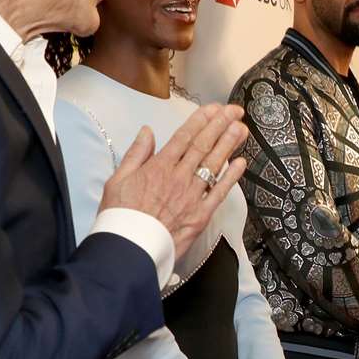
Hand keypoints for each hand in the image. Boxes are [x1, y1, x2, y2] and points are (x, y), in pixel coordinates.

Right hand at [99, 103, 247, 254]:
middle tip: (235, 112)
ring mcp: (192, 196)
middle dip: (221, 125)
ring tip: (241, 128)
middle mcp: (179, 177)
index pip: (184, 137)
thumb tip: (147, 131)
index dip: (201, 120)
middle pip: (204, 145)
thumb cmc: (120, 217)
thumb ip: (135, 154)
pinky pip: (220, 192)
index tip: (213, 108)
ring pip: (214, 164)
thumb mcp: (117, 179)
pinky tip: (241, 163)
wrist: (130, 249)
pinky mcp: (201, 215)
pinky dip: (231, 176)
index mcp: (158, 167)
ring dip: (229, 144)